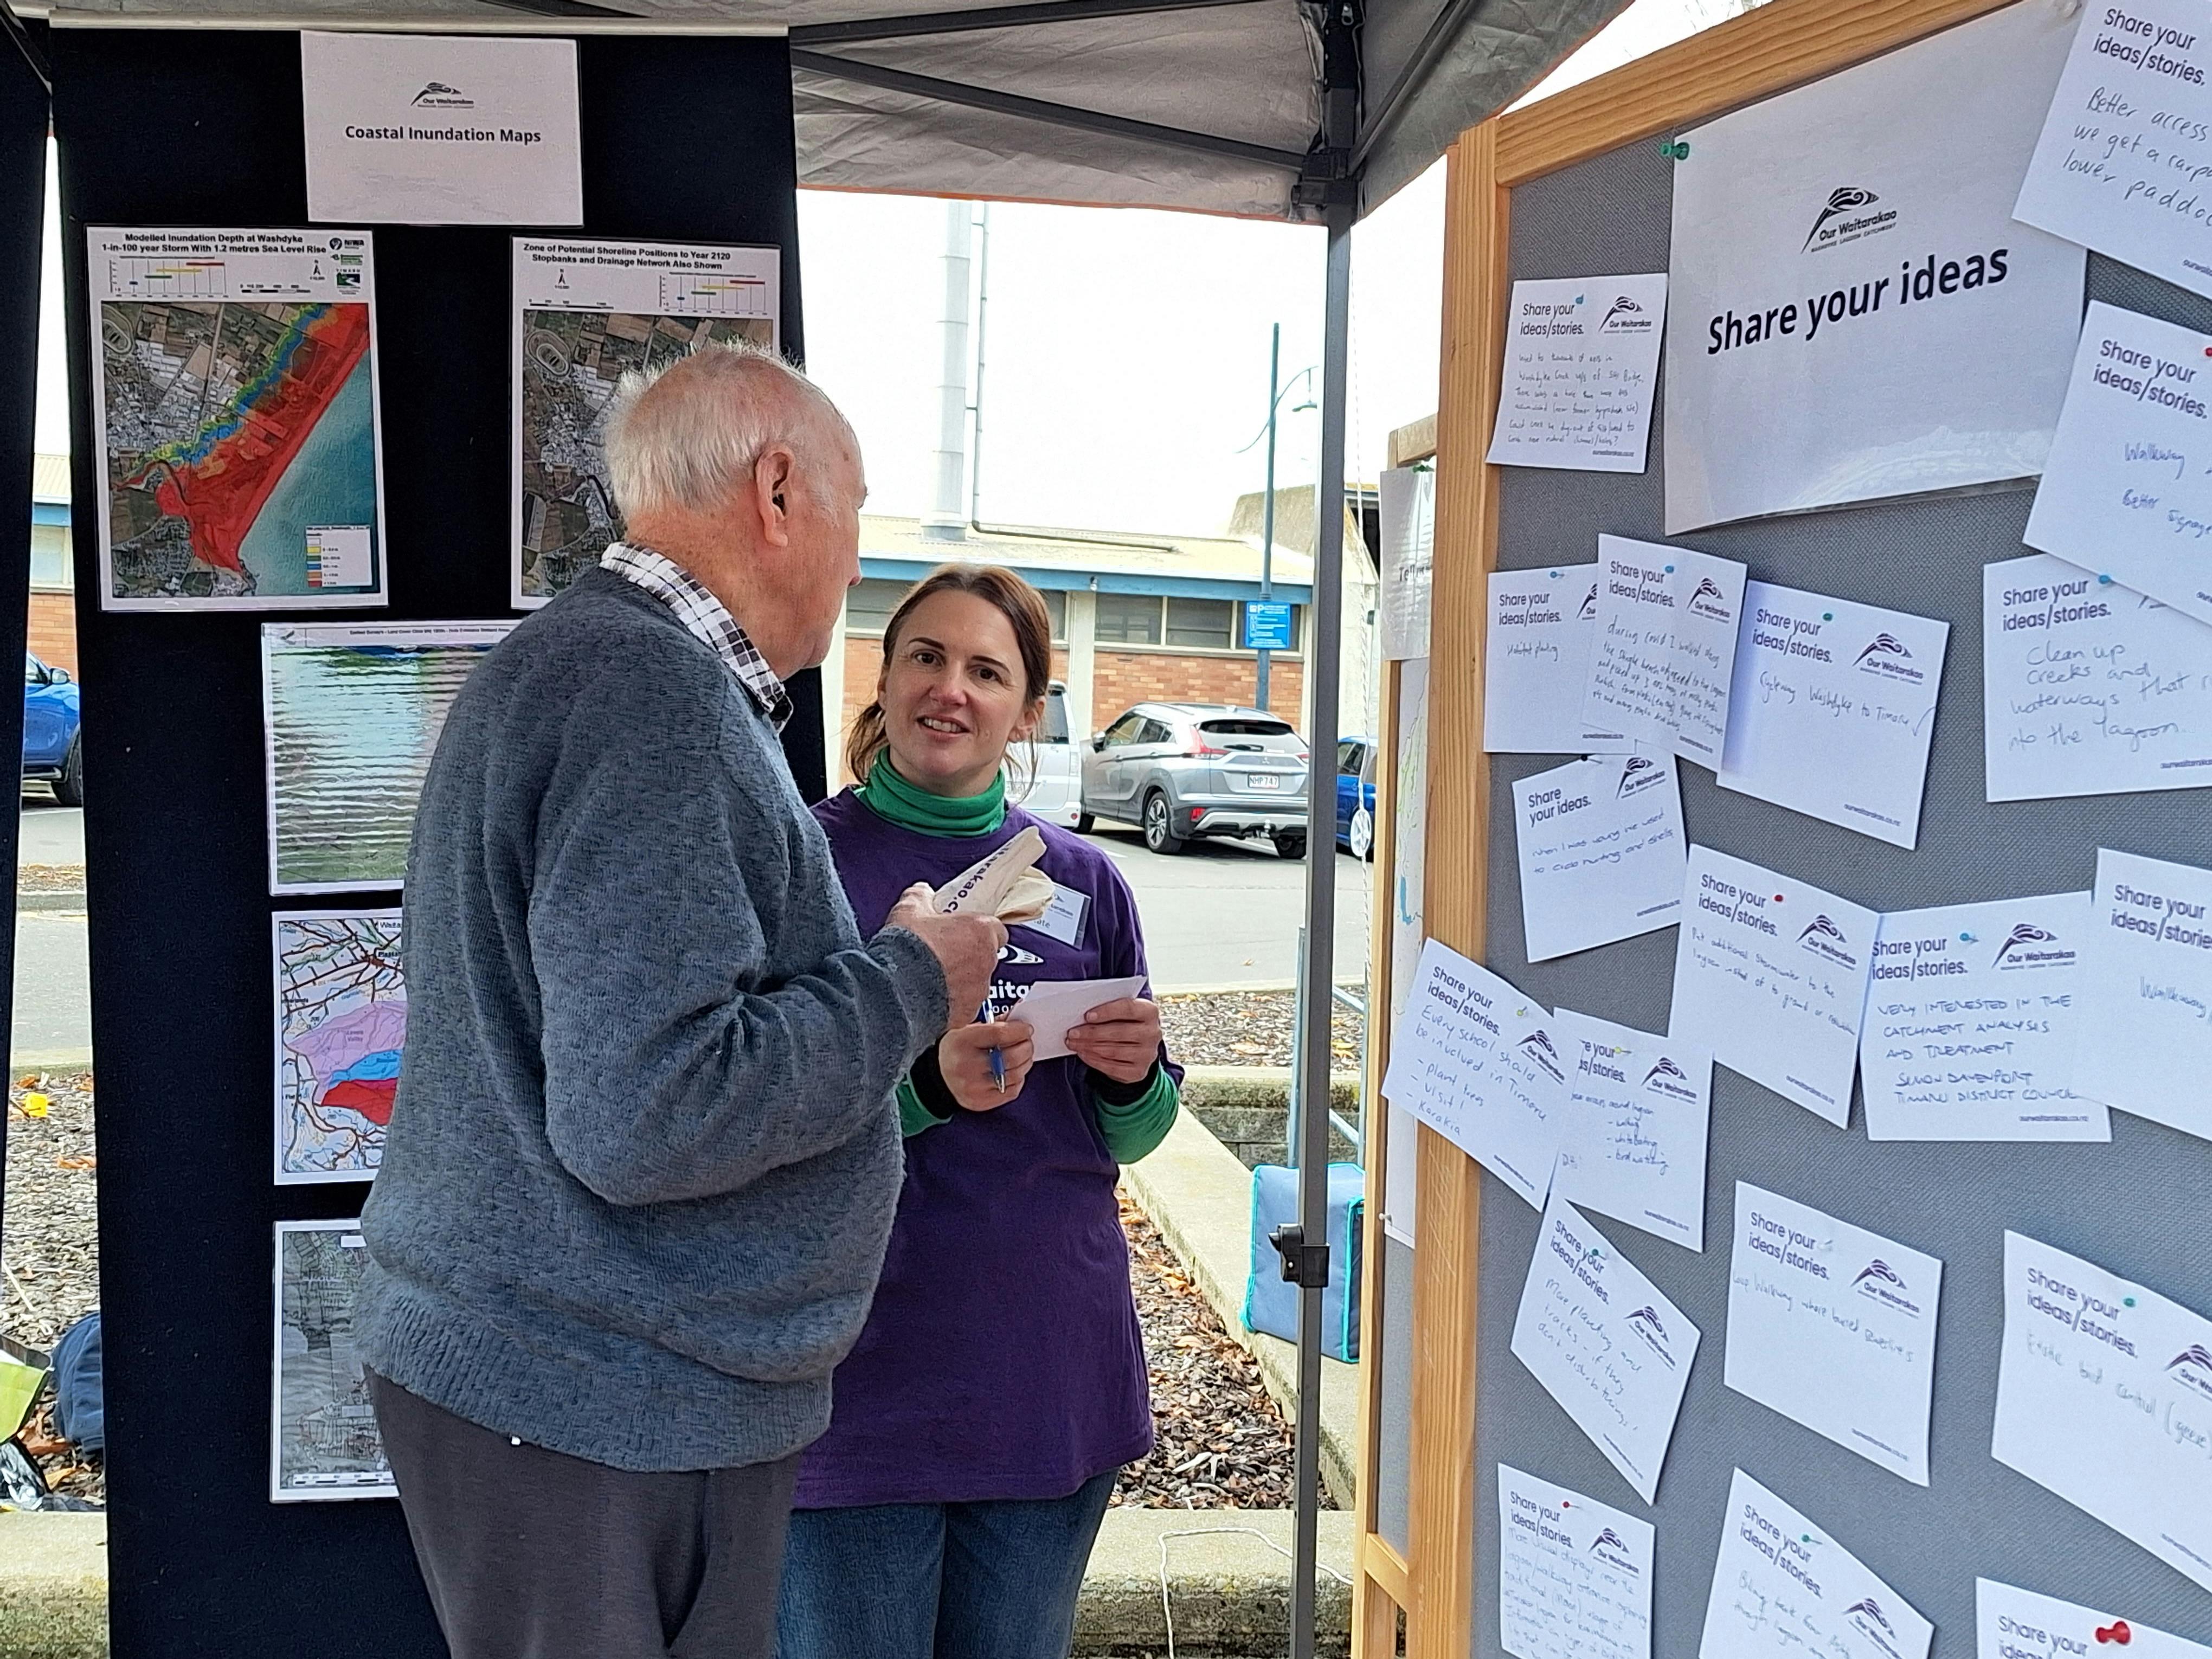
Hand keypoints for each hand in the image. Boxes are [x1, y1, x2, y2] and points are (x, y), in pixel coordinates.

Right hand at [885, 884, 1006, 1032]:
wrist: (893, 989)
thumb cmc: (906, 948)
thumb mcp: (910, 908)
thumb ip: (922, 896)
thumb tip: (923, 892)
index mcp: (980, 932)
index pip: (997, 930)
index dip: (979, 931)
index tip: (964, 932)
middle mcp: (985, 963)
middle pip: (985, 958)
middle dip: (967, 957)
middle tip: (942, 955)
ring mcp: (977, 992)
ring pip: (974, 985)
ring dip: (958, 981)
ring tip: (931, 978)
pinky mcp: (964, 1015)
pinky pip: (961, 1006)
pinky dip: (948, 1003)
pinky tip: (927, 997)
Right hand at [938, 1018, 1033, 1110]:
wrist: (939, 1077)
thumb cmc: (957, 1051)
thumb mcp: (968, 1030)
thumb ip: (994, 1025)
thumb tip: (1019, 1025)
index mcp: (962, 1042)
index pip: (1000, 1034)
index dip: (1019, 1031)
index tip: (1026, 1029)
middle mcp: (967, 1065)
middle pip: (1011, 1056)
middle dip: (1026, 1047)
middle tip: (1027, 1043)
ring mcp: (974, 1087)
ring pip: (1015, 1075)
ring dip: (1025, 1063)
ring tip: (1023, 1057)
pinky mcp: (981, 1102)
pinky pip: (1011, 1091)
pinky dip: (1018, 1080)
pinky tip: (1015, 1072)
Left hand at [1062, 997, 1161, 1085]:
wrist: (1138, 1048)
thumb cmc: (1125, 1024)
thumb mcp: (1122, 1013)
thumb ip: (1108, 1010)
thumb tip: (1082, 1015)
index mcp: (1150, 1012)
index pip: (1128, 1008)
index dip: (1107, 1012)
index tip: (1087, 1016)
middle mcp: (1152, 1033)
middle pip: (1119, 1032)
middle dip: (1091, 1032)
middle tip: (1072, 1032)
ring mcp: (1147, 1054)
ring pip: (1113, 1051)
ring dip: (1089, 1047)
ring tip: (1074, 1043)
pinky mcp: (1139, 1071)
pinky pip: (1112, 1067)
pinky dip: (1094, 1060)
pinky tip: (1083, 1054)